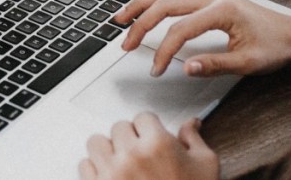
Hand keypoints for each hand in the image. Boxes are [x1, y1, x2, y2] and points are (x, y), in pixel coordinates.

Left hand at [78, 114, 217, 179]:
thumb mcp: (205, 167)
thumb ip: (194, 140)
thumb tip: (191, 124)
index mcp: (158, 144)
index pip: (143, 117)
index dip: (150, 129)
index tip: (152, 139)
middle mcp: (131, 155)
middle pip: (118, 127)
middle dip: (129, 138)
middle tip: (139, 154)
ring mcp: (111, 173)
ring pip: (96, 143)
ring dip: (108, 151)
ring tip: (121, 163)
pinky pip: (84, 166)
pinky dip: (95, 170)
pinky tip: (111, 177)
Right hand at [116, 0, 290, 76]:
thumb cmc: (275, 46)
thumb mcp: (247, 63)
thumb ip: (214, 65)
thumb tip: (186, 68)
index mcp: (222, 10)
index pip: (180, 29)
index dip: (164, 51)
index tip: (156, 69)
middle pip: (166, 3)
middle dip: (141, 23)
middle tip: (125, 43)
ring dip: (143, 4)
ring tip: (122, 18)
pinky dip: (157, 0)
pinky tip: (146, 8)